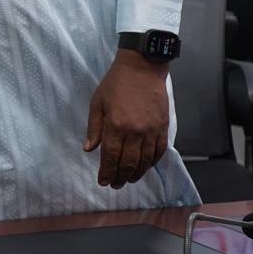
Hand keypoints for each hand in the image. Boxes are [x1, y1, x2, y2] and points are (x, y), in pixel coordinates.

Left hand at [85, 50, 169, 187]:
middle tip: (114, 185)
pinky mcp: (163, 127)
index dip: (106, 172)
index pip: (110, 157)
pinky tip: (145, 167)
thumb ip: (94, 128)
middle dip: (120, 177)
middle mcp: (135, 132)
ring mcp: (152, 130)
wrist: (142, 68)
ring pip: (145, 160)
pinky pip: (159, 151)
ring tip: (129, 180)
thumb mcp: (97, 103)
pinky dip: (152, 162)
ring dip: (137, 174)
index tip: (102, 182)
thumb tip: (88, 149)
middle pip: (128, 163)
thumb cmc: (115, 84)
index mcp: (116, 126)